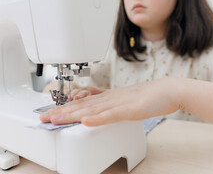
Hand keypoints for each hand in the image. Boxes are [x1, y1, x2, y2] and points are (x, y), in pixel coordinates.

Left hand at [40, 77, 180, 125]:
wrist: (169, 90)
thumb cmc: (149, 95)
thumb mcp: (124, 96)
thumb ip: (107, 97)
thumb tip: (92, 94)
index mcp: (108, 98)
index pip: (82, 104)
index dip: (65, 109)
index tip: (50, 113)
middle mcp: (110, 99)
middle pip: (82, 107)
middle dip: (62, 113)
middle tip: (44, 118)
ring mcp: (119, 104)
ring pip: (92, 110)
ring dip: (73, 115)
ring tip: (56, 119)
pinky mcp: (130, 109)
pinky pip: (112, 115)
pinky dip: (98, 118)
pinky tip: (85, 121)